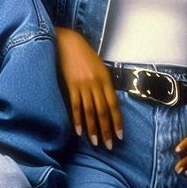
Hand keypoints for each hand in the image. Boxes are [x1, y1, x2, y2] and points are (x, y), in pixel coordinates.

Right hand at [56, 27, 122, 148]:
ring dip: (93, 128)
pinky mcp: (70, 85)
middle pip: (103, 111)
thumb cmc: (83, 54)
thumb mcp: (99, 67)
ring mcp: (83, 85)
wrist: (67, 42)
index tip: (119, 136)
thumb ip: (103, 83)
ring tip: (95, 142)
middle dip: (107, 130)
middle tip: (109, 145)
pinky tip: (79, 131)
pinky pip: (75, 105)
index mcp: (106, 80)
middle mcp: (96, 84)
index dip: (117, 122)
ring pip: (90, 111)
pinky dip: (77, 119)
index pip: (114, 105)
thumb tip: (106, 101)